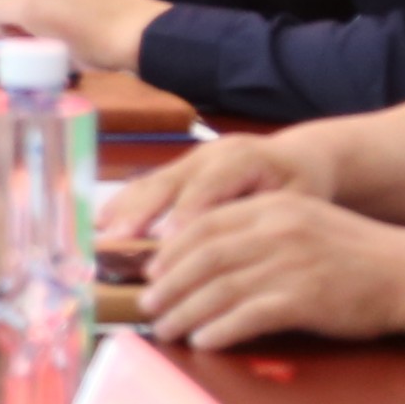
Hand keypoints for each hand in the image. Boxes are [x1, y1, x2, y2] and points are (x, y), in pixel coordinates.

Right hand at [91, 129, 326, 259]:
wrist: (301, 158)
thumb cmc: (304, 185)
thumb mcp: (298, 202)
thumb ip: (263, 219)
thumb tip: (232, 249)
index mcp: (243, 157)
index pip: (209, 185)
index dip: (185, 212)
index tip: (165, 242)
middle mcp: (210, 154)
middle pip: (169, 181)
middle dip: (142, 212)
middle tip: (119, 241)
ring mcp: (191, 159)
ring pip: (152, 182)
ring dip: (125, 210)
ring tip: (100, 235)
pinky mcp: (180, 170)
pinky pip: (148, 185)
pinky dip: (124, 204)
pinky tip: (101, 224)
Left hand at [131, 183, 404, 353]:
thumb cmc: (353, 252)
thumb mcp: (303, 220)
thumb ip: (258, 230)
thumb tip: (205, 256)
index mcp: (272, 206)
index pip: (205, 225)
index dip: (172, 250)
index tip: (151, 272)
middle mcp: (277, 230)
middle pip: (204, 257)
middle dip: (169, 285)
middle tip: (147, 306)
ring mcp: (290, 264)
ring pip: (219, 289)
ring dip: (186, 313)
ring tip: (166, 330)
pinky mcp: (304, 299)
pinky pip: (248, 316)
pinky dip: (219, 330)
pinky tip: (203, 341)